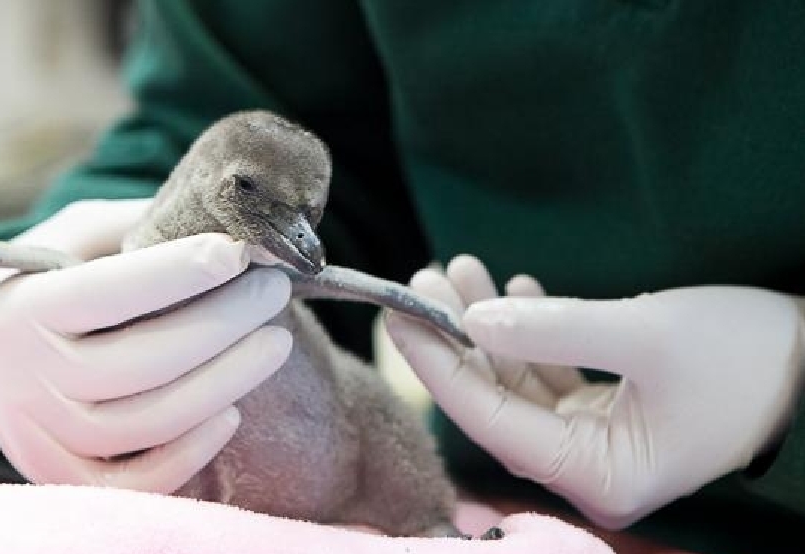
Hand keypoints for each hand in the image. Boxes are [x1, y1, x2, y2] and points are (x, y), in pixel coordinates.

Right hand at [0, 199, 292, 491]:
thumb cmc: (47, 282)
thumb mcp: (74, 237)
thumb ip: (136, 227)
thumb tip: (227, 219)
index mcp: (23, 308)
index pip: (106, 293)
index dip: (176, 272)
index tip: (238, 252)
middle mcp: (28, 377)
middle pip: (139, 362)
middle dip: (222, 324)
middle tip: (275, 290)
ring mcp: (45, 434)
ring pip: (146, 423)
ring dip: (224, 383)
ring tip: (274, 342)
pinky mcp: (66, 475)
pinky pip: (135, 483)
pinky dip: (189, 453)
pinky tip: (231, 412)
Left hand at [386, 255, 804, 528]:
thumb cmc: (751, 359)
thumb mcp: (648, 334)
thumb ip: (554, 328)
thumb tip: (472, 317)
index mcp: (598, 475)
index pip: (490, 420)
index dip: (437, 365)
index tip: (397, 314)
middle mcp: (591, 470)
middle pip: (498, 401)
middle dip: (460, 336)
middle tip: (426, 277)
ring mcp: (601, 443)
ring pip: (522, 383)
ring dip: (492, 325)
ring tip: (462, 267)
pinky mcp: (613, 416)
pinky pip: (554, 376)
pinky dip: (533, 333)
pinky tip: (518, 291)